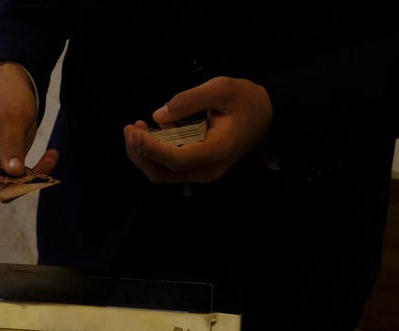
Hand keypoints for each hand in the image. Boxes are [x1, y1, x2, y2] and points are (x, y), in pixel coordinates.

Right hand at [0, 62, 59, 178]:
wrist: (15, 88)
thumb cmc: (7, 96)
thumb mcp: (11, 118)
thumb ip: (11, 145)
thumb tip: (13, 173)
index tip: (11, 181)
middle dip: (12, 184)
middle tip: (39, 175)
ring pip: (2, 186)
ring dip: (28, 180)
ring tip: (51, 158)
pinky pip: (15, 180)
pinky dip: (34, 173)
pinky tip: (52, 156)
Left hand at [123, 77, 273, 182]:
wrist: (267, 116)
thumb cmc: (246, 100)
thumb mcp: (221, 88)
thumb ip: (189, 100)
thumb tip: (158, 116)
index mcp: (218, 150)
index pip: (176, 160)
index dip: (150, 148)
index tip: (135, 131)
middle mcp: (208, 169)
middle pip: (162, 173)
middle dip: (140, 153)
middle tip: (131, 128)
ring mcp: (202, 173)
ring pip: (162, 174)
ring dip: (143, 155)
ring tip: (136, 129)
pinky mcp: (197, 169)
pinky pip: (168, 168)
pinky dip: (153, 154)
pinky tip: (148, 134)